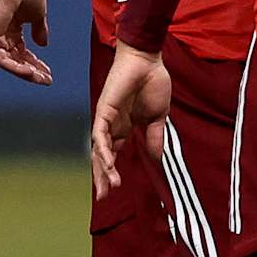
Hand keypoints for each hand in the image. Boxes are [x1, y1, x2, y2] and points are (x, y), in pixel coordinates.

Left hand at [0, 0, 53, 85]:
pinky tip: (29, 71)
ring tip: (39, 78)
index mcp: (13, 28)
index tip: (48, 72)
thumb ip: (39, 29)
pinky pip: (2, 59)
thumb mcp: (38, 14)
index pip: (23, 52)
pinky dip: (15, 67)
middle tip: (46, 80)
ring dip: (25, 72)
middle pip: (17, 60)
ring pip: (9, 63)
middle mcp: (3, 34)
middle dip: (33, 71)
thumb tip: (43, 44)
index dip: (36, 63)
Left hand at [86, 46, 171, 197]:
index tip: (115, 190)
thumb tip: (156, 158)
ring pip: (99, 149)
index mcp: (124, 127)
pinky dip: (104, 151)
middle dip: (102, 176)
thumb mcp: (158, 117)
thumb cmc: (153, 82)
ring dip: (104, 168)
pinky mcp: (104, 110)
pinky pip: (100, 135)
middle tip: (103, 197)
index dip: (112, 172)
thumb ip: (155, 137)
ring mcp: (106, 118)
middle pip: (102, 156)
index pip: (114, 154)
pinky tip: (109, 165)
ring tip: (110, 187)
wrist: (148, 60)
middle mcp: (112, 125)